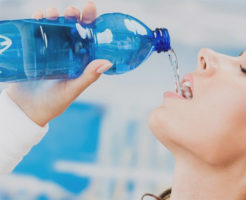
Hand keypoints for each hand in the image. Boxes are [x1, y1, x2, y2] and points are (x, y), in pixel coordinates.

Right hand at [6, 2, 111, 126]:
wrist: (27, 109)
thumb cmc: (53, 103)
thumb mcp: (72, 89)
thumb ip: (88, 77)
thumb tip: (108, 62)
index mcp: (80, 58)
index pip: (88, 35)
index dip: (90, 20)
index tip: (90, 7)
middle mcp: (67, 50)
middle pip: (71, 26)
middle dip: (72, 14)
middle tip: (71, 10)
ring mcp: (50, 48)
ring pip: (54, 25)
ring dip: (53, 14)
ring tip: (51, 13)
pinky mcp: (34, 49)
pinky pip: (36, 30)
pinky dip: (36, 19)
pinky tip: (37, 16)